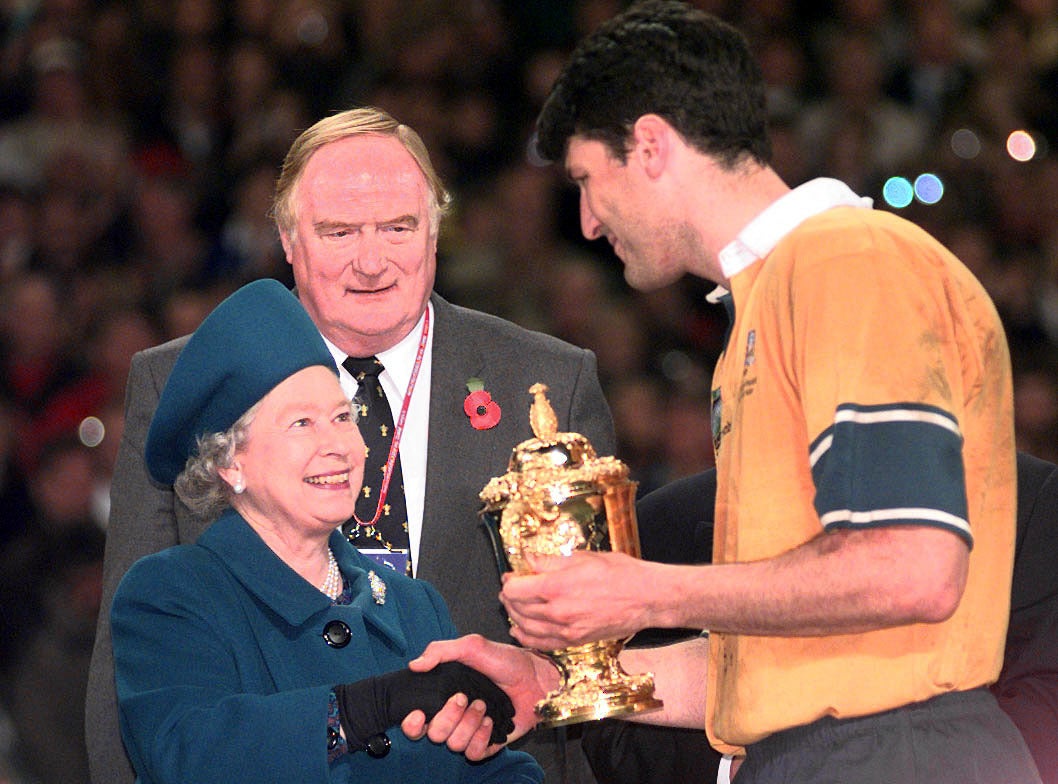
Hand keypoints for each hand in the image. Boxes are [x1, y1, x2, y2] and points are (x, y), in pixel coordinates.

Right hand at [334, 662, 513, 751]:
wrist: (537, 677)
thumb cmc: (506, 660)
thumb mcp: (472, 646)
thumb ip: (440, 651)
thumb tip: (414, 665)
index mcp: (444, 695)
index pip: (415, 720)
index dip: (412, 723)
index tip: (420, 713)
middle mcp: (454, 716)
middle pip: (433, 734)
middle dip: (447, 717)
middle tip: (463, 698)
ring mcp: (470, 732)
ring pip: (453, 744)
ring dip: (468, 724)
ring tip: (483, 705)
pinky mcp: (487, 744)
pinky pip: (473, 753)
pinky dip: (481, 737)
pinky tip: (491, 721)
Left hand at [501, 551, 652, 649]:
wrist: (646, 598)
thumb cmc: (620, 573)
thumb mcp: (583, 557)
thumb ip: (550, 561)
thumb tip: (529, 560)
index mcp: (557, 586)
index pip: (515, 589)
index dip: (509, 581)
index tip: (512, 575)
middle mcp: (557, 612)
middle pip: (517, 608)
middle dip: (509, 597)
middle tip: (511, 588)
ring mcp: (565, 630)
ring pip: (525, 627)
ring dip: (514, 615)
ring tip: (514, 606)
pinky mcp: (574, 641)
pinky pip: (540, 643)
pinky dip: (526, 637)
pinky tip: (520, 630)